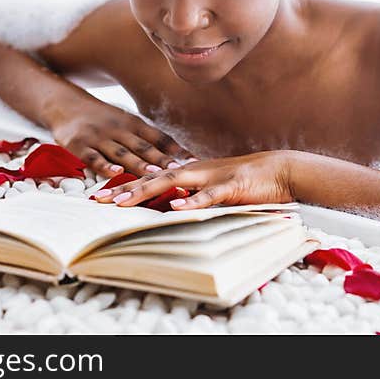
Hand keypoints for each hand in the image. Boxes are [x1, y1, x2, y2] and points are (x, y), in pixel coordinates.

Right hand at [50, 99, 195, 177]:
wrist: (66, 105)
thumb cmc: (103, 119)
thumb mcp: (126, 122)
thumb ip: (148, 139)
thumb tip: (178, 156)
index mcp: (134, 123)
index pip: (159, 137)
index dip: (176, 150)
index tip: (194, 161)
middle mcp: (119, 129)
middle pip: (144, 147)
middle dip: (163, 160)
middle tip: (180, 171)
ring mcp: (99, 137)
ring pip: (122, 153)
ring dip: (139, 165)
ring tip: (154, 176)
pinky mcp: (79, 145)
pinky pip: (94, 157)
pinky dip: (105, 166)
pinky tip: (116, 174)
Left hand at [91, 150, 294, 209]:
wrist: (282, 170)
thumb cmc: (249, 182)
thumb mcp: (215, 189)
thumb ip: (193, 196)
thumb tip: (170, 208)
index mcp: (192, 172)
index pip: (153, 178)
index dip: (126, 186)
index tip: (100, 195)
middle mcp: (196, 171)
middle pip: (153, 178)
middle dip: (124, 188)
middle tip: (97, 199)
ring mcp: (213, 177)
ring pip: (173, 183)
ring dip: (146, 191)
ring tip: (123, 201)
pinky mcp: (232, 186)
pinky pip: (209, 196)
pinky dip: (191, 202)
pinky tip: (175, 208)